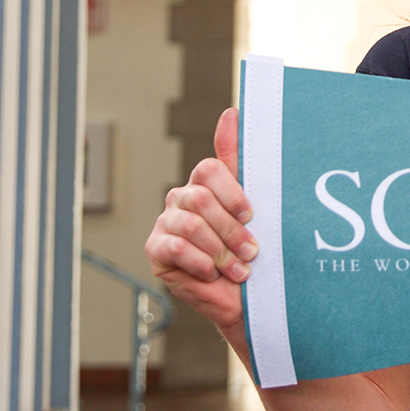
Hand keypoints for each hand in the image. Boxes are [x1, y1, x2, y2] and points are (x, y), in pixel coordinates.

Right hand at [145, 108, 259, 334]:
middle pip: (200, 198)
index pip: (208, 169)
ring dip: (219, 249)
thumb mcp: (253, 206)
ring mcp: (166, 223)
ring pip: (190, 223)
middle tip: (251, 251)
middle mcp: (181, 199)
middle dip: (231, 229)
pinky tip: (211, 273)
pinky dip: (199, 261)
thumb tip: (232, 112)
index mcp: (204, 184)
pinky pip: (174, 246)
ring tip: (238, 268)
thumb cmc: (250, 249)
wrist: (245, 298)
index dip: (231, 193)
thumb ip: (239, 160)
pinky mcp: (156, 250)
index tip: (251, 214)